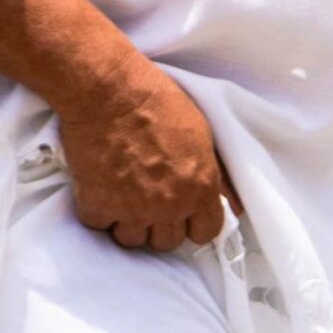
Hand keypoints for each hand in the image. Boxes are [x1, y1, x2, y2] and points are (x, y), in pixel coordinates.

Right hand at [58, 50, 233, 252]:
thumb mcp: (202, 133)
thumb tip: (235, 206)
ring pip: (132, 240)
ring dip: (127, 222)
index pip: (206, 233)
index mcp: (200, 188)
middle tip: (148, 199)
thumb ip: (218, 175)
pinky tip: (99, 187)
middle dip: (159, 224)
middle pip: (167, 242)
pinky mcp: (98, 204)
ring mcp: (132, 209)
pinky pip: (99, 225)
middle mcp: (169, 205)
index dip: (194, 224)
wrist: (111, 90)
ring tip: (121, 195)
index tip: (183, 214)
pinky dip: (97, 210)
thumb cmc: (158, 101)